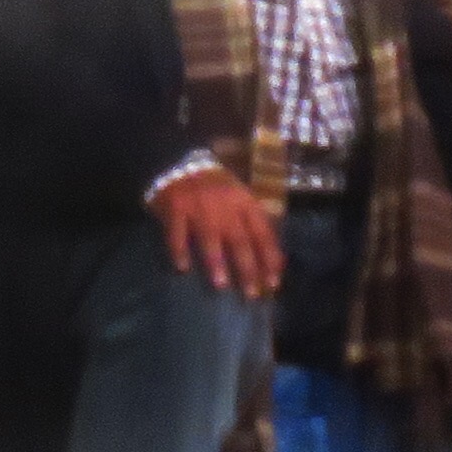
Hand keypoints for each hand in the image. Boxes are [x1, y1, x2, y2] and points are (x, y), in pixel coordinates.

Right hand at [150, 165, 287, 301]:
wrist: (178, 157)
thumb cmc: (216, 186)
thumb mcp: (241, 198)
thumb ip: (256, 225)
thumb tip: (276, 261)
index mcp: (245, 202)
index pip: (262, 234)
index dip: (269, 259)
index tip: (272, 283)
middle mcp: (225, 206)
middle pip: (239, 241)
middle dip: (247, 269)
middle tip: (250, 294)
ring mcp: (198, 206)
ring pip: (210, 238)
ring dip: (216, 263)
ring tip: (221, 285)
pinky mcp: (175, 206)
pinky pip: (177, 232)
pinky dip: (179, 250)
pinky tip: (181, 267)